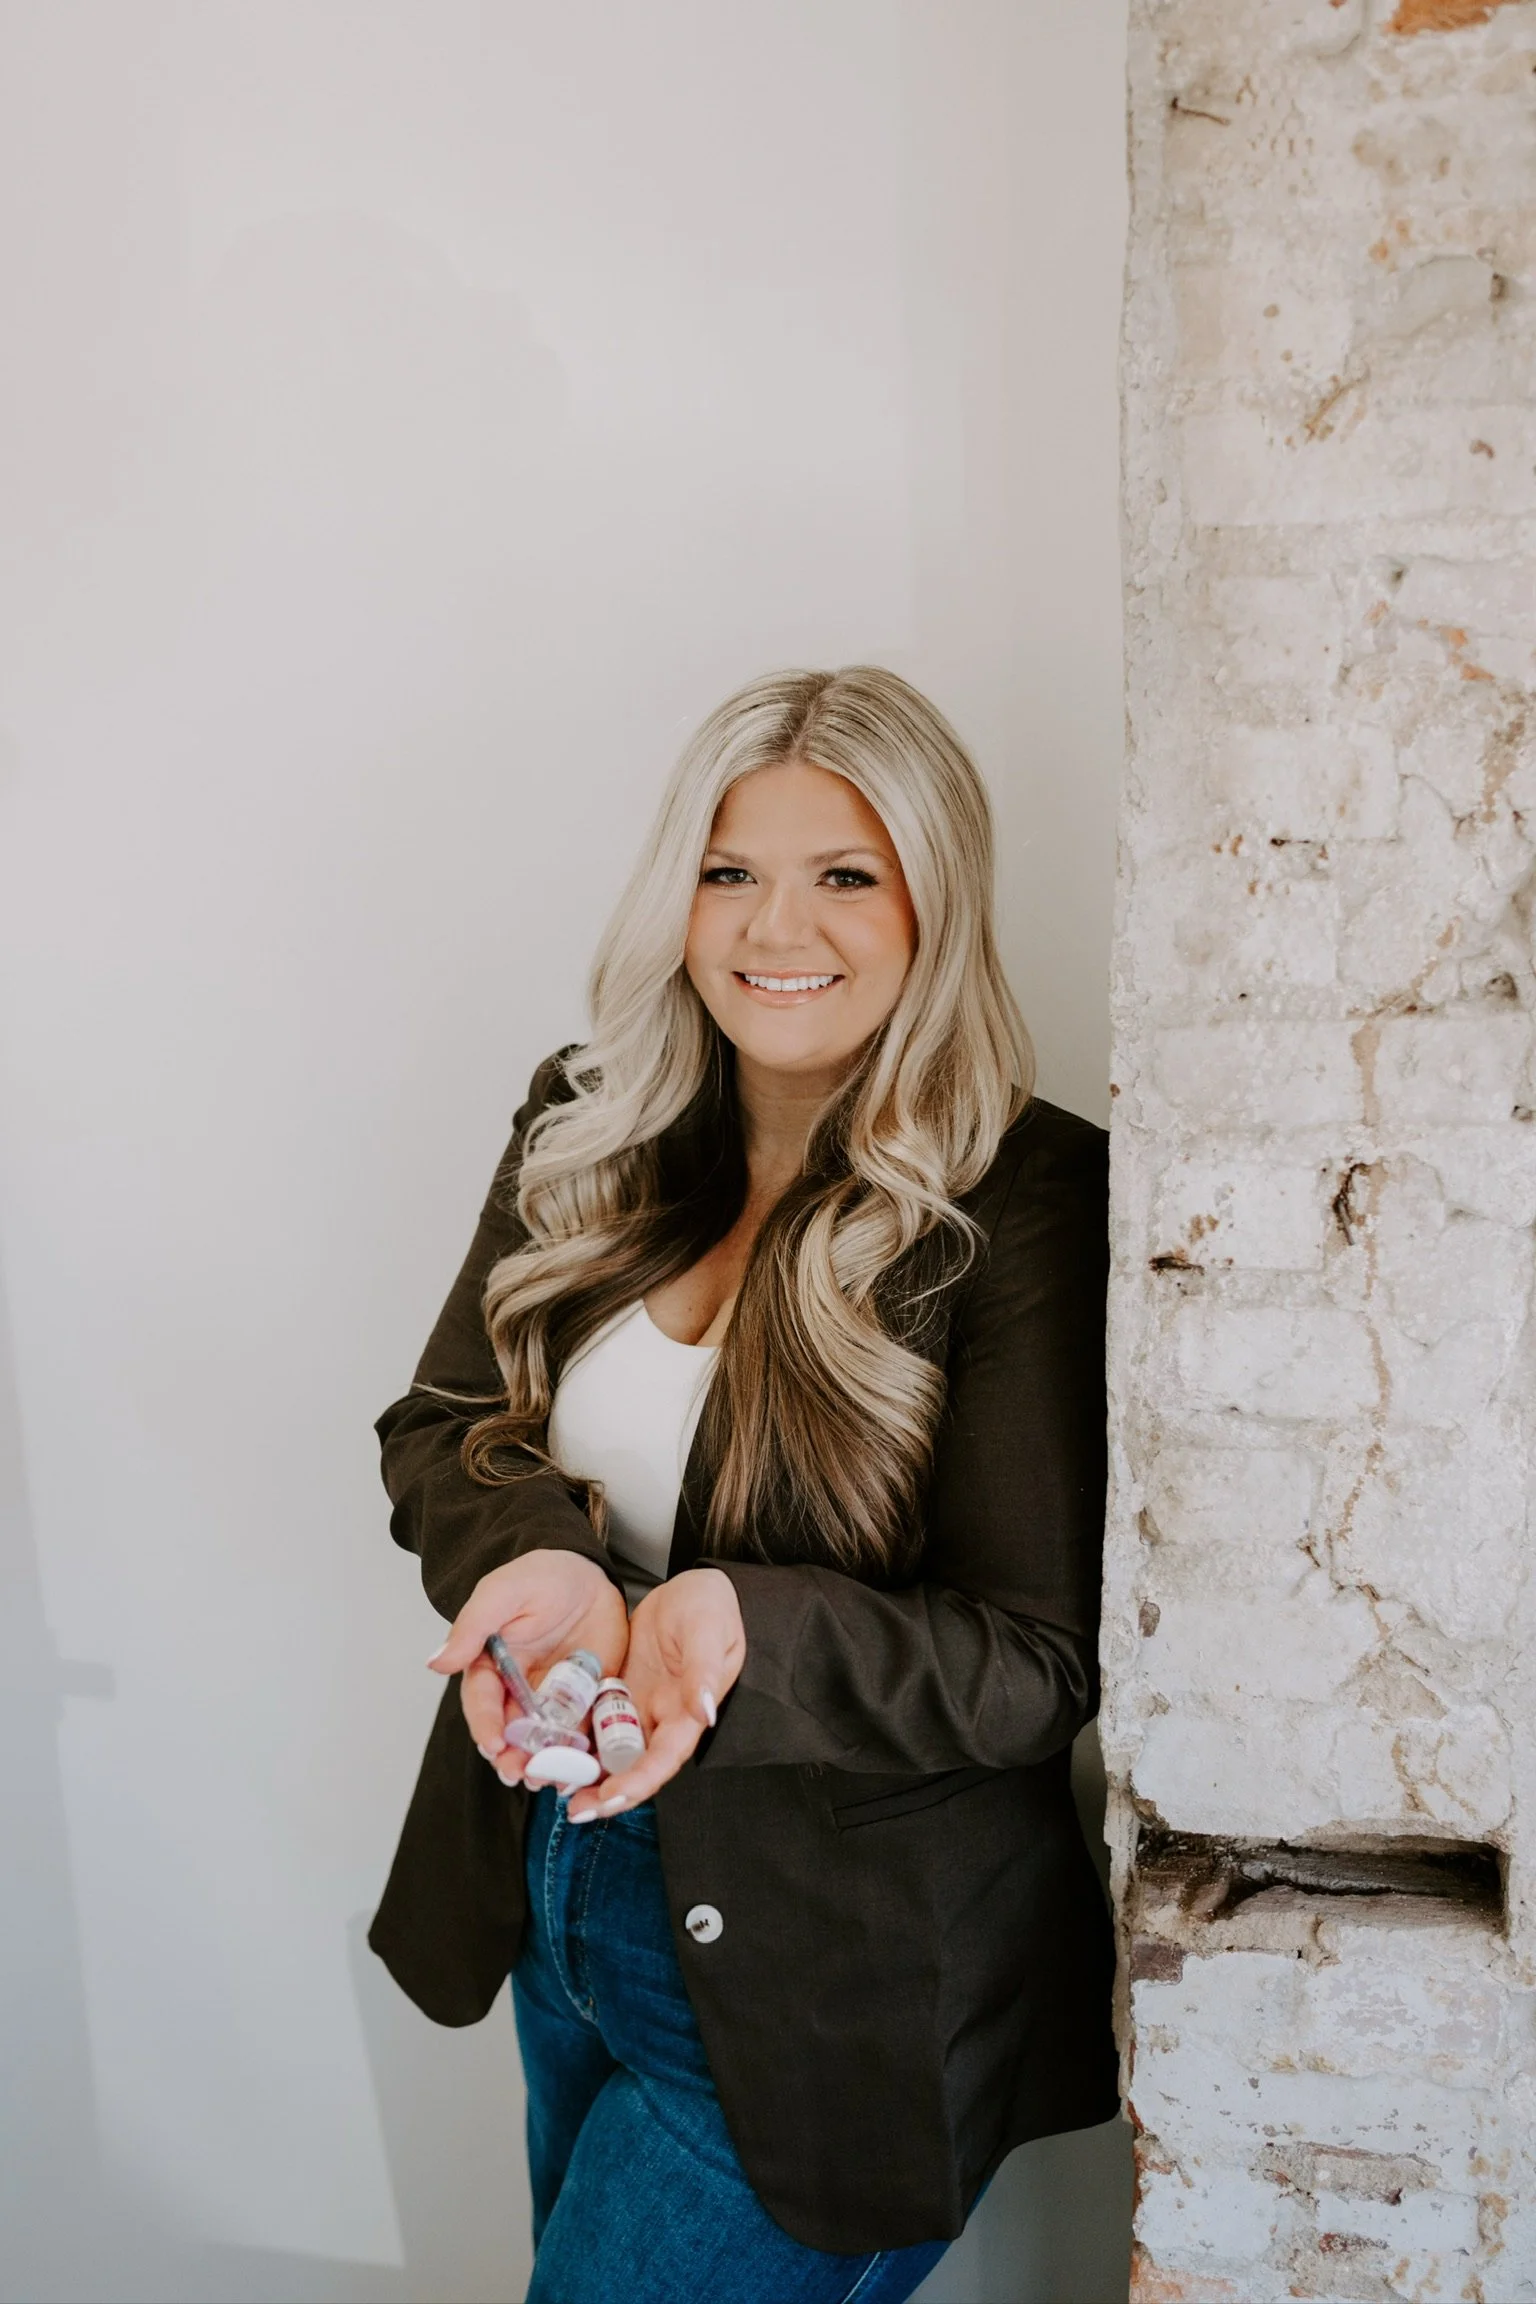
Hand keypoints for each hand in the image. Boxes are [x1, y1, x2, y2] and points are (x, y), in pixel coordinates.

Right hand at [429, 1548, 627, 1787]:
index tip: (493, 1744)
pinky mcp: (586, 1698)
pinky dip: (583, 1750)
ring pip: (545, 1738)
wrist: (588, 1572)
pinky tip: (586, 1766)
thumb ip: (473, 1627)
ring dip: (545, 1761)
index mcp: (492, 1665)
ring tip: (550, 1779)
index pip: (483, 1701)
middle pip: (512, 1730)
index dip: (486, 1724)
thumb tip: (436, 1663)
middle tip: (519, 1774)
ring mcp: (554, 1697)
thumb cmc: (540, 1577)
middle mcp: (519, 1688)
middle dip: (512, 1756)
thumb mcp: (503, 1593)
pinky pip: (584, 1728)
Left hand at [565, 1566, 744, 1820]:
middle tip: (575, 1810)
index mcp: (686, 1712)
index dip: (638, 1781)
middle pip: (634, 1767)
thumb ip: (705, 1671)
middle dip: (607, 1793)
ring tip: (552, 1786)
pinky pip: (595, 1722)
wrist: (694, 1589)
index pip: (664, 1758)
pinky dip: (575, 1739)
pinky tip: (548, 1749)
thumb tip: (703, 1713)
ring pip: (610, 1751)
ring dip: (585, 1773)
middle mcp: (661, 1718)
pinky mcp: (619, 1691)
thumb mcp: (708, 1633)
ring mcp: (638, 1706)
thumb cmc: (710, 1608)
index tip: (610, 1796)